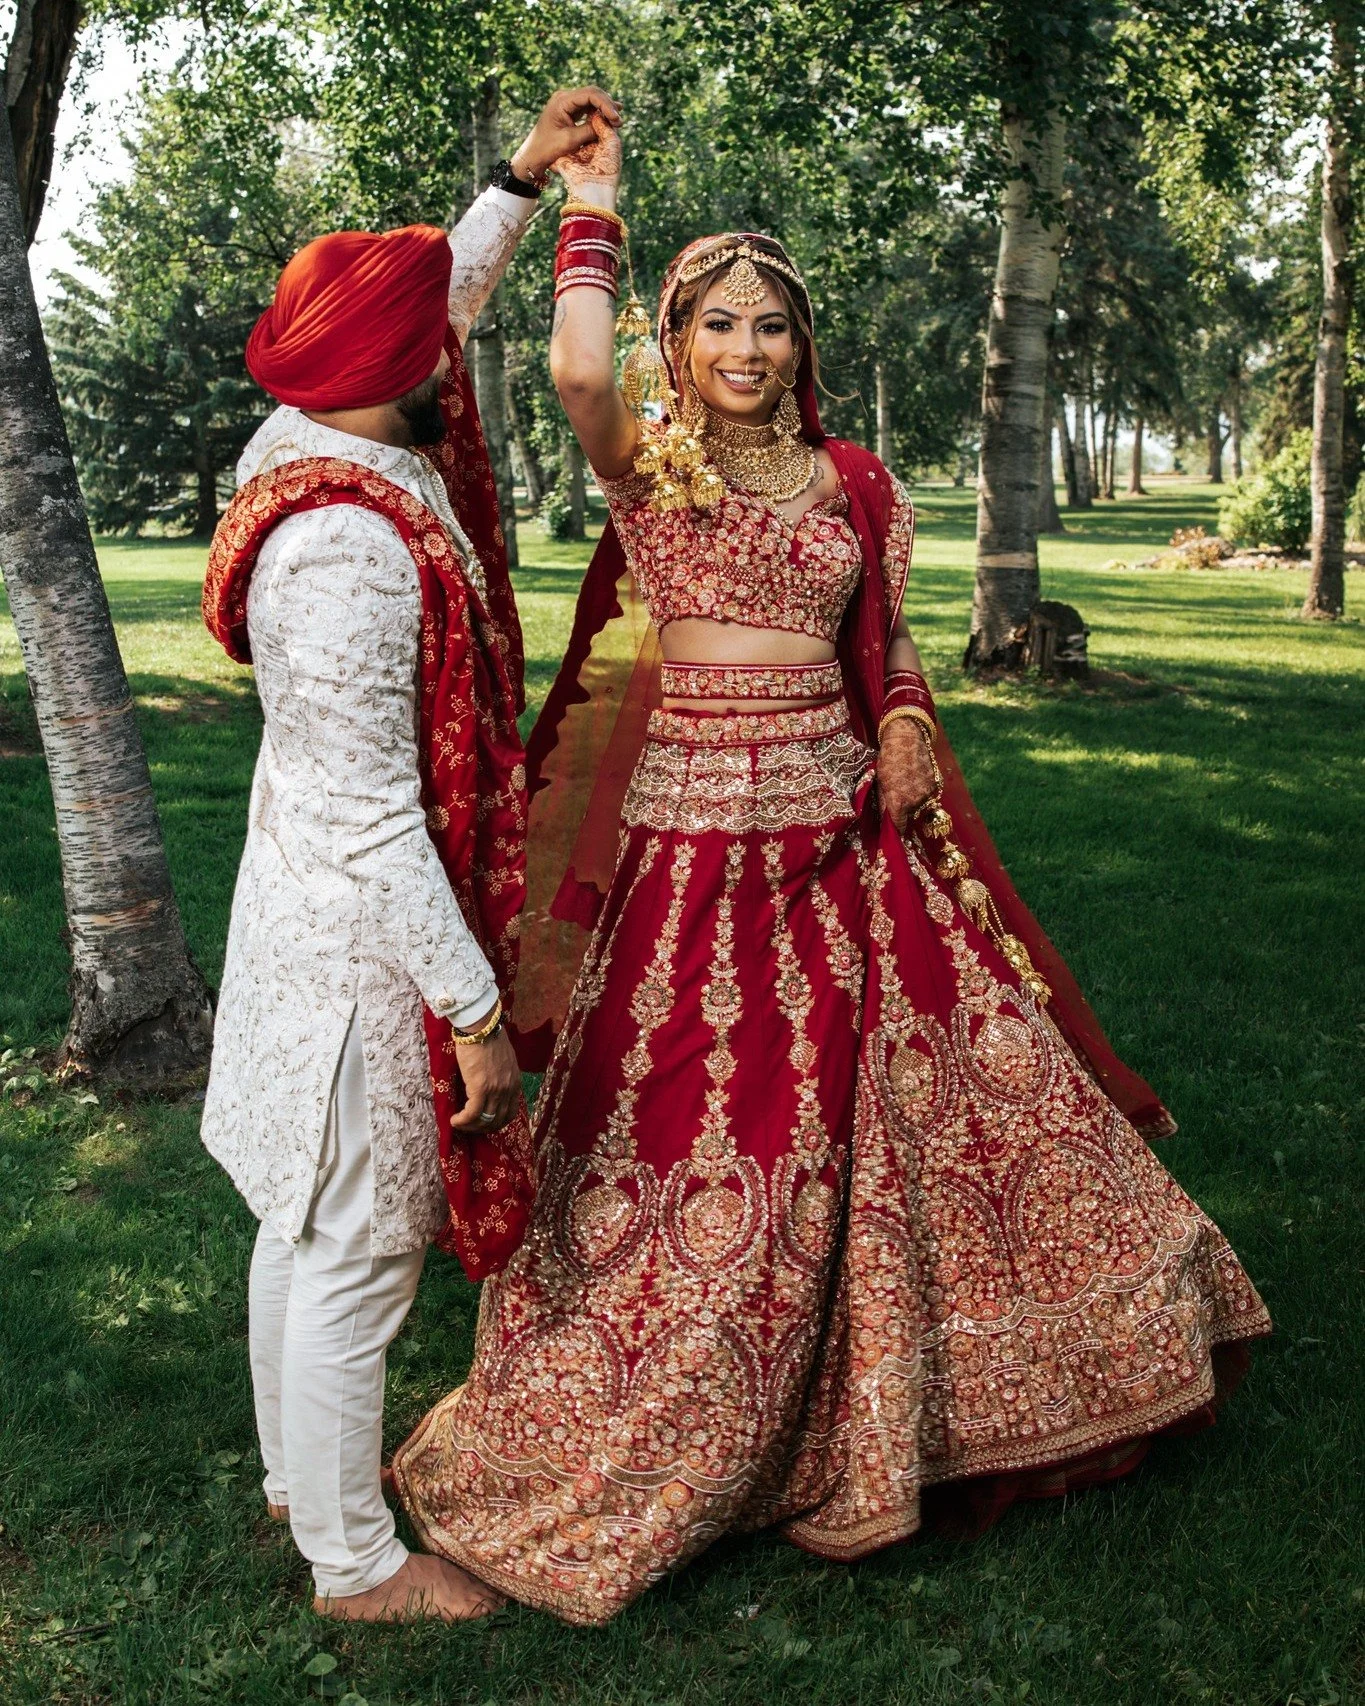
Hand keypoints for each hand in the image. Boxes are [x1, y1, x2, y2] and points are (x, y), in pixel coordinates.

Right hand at [449, 1029, 521, 1133]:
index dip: (496, 1123)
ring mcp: (496, 1090)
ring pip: (484, 1120)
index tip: (484, 1124)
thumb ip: (501, 1075)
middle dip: (482, 1128)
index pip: (510, 1112)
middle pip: (497, 1120)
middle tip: (469, 1127)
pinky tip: (454, 1120)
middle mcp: (508, 1089)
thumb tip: (490, 1085)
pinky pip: (472, 1114)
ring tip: (459, 1124)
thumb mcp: (503, 1060)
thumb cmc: (489, 1038)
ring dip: (470, 1127)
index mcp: (515, 1082)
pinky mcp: (480, 1088)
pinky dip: (462, 1121)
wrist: (481, 1027)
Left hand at [512, 86, 620, 185]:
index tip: (616, 119)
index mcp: (562, 100)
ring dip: (605, 110)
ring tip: (617, 121)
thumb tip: (607, 125)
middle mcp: (565, 97)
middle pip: (593, 94)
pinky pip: (588, 109)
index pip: (590, 94)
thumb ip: (589, 130)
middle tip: (619, 121)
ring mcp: (567, 103)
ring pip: (592, 100)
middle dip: (608, 106)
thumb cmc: (548, 149)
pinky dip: (599, 115)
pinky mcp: (570, 112)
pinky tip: (610, 119)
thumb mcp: (570, 140)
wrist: (533, 157)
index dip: (606, 105)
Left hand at [877, 719, 939, 834]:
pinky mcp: (936, 785)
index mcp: (898, 802)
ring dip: (915, 803)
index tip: (894, 833)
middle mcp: (915, 802)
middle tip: (898, 801)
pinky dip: (923, 793)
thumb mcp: (880, 782)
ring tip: (906, 787)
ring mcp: (927, 793)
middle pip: (910, 817)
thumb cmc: (888, 760)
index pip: (899, 827)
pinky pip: (929, 796)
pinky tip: (915, 781)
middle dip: (905, 814)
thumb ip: (884, 804)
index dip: (897, 831)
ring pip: (921, 807)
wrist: (907, 738)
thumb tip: (884, 821)